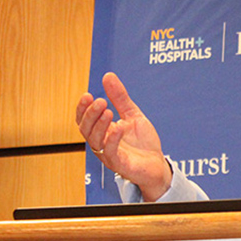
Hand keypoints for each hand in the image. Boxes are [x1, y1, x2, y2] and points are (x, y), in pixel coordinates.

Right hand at [75, 72, 171, 200]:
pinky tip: (118, 128)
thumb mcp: (133, 115)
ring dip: (99, 125)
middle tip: (100, 101)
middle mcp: (102, 143)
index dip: (82, 108)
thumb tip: (108, 76)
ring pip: (95, 141)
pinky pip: (110, 153)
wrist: (157, 164)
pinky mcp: (119, 165)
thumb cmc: (143, 143)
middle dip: (90, 114)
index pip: (84, 120)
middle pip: (85, 129)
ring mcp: (109, 155)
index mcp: (102, 131)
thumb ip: (120, 98)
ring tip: (108, 111)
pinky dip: (112, 139)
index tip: (87, 95)